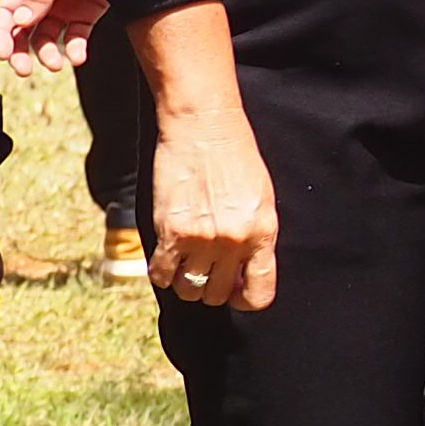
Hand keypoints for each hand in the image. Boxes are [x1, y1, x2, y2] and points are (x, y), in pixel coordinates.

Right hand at [0, 0, 102, 70]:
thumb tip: (21, 20)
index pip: (6, 11)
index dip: (1, 34)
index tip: (3, 55)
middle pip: (23, 29)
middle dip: (20, 51)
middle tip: (24, 70)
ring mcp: (65, 4)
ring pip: (48, 37)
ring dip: (48, 53)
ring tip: (57, 65)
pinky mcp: (87, 12)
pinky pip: (76, 36)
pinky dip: (75, 49)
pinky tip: (78, 58)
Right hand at [149, 107, 279, 313]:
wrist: (204, 126)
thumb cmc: (235, 157)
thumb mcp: (260, 198)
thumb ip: (255, 234)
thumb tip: (244, 269)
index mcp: (263, 233)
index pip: (259, 294)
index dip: (245, 299)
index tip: (235, 291)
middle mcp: (234, 241)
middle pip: (218, 295)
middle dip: (212, 288)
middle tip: (205, 270)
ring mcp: (201, 239)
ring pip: (189, 290)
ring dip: (185, 282)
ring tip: (185, 263)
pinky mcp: (170, 231)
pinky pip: (161, 274)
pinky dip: (161, 273)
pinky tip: (165, 257)